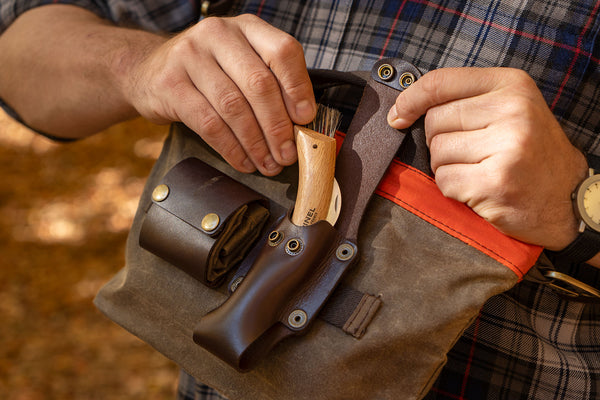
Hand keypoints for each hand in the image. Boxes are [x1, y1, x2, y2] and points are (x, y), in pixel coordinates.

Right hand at [125, 14, 315, 175]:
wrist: (148, 70)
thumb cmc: (208, 73)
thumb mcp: (240, 63)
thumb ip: (270, 83)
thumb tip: (301, 125)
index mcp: (247, 27)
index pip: (283, 52)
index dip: (298, 88)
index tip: (305, 119)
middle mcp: (219, 34)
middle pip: (259, 84)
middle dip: (277, 126)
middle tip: (287, 154)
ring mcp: (190, 56)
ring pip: (234, 107)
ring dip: (255, 143)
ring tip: (267, 164)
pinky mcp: (170, 84)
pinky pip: (209, 123)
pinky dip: (230, 148)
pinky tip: (243, 161)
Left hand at [387, 67, 587, 249]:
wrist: (567, 198)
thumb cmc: (529, 153)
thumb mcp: (508, 110)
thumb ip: (464, 101)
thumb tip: (402, 110)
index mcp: (512, 85)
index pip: (441, 82)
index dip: (411, 99)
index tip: (398, 115)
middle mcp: (512, 110)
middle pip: (434, 121)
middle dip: (440, 142)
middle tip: (471, 154)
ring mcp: (505, 146)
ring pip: (436, 153)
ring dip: (446, 167)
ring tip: (478, 170)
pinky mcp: (495, 181)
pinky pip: (444, 180)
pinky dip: (452, 188)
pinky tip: (478, 188)